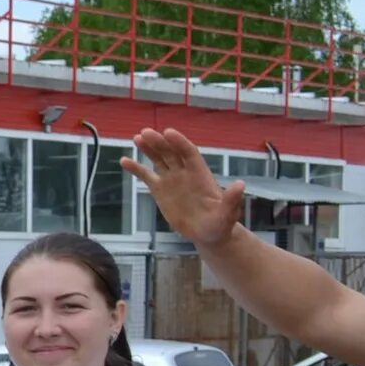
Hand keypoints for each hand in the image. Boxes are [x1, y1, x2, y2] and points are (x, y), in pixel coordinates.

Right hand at [123, 128, 243, 249]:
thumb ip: (231, 199)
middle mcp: (185, 173)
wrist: (208, 232)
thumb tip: (240, 184)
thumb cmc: (221, 223)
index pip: (189, 153)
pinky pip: (146, 175)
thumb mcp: (228, 213)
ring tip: (137, 138)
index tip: (168, 133)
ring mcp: (172, 179)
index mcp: (201, 174)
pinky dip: (136, 168)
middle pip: (171, 152)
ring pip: (158, 159)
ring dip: (148, 148)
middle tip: (146, 133)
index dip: (179, 143)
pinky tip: (124, 160)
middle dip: (160, 142)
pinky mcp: (160, 190)